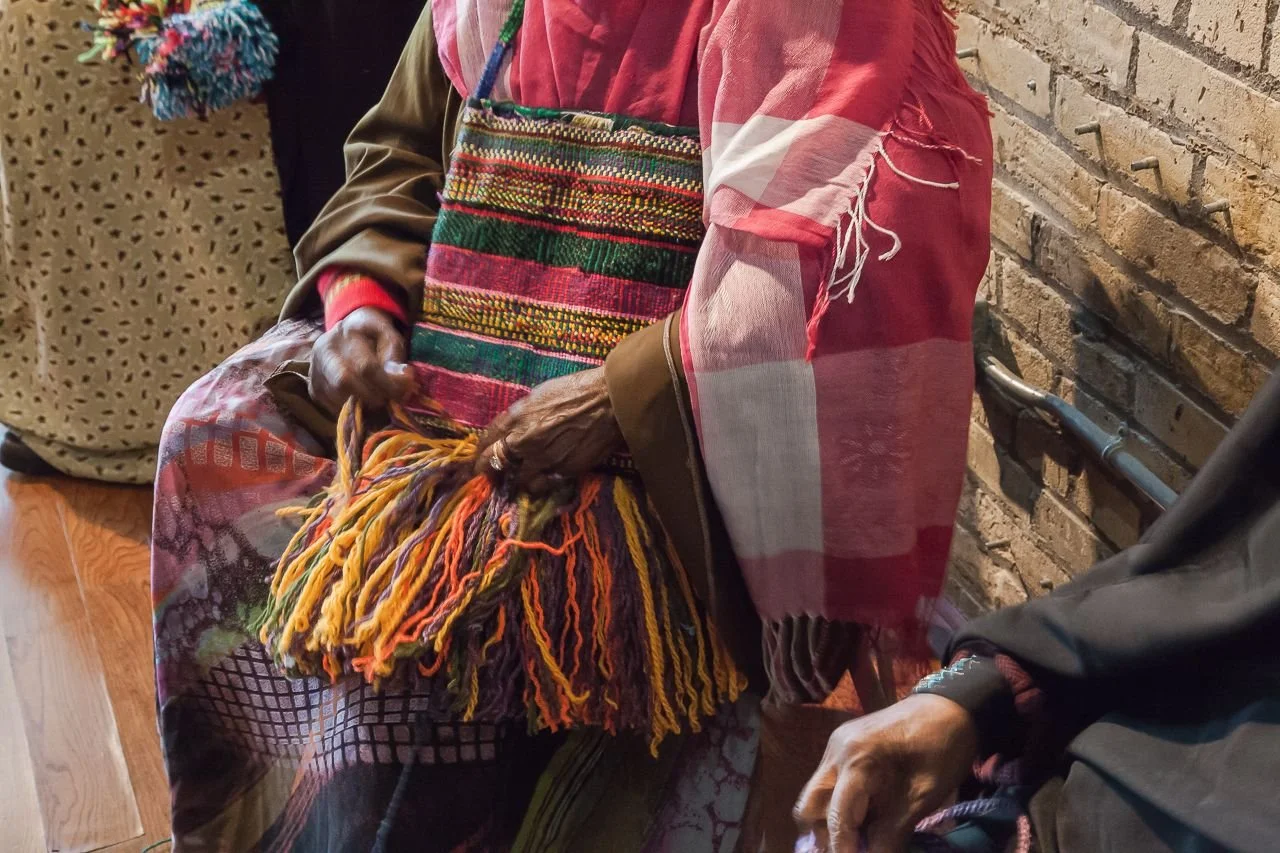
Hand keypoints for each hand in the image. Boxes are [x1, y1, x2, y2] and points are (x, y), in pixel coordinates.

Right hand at [309, 307, 414, 414]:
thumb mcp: (389, 336)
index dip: (388, 383)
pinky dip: (352, 410)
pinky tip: (363, 402)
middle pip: (345, 383)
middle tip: (389, 398)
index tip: (404, 390)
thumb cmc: (373, 336)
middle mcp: (323, 351)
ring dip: (364, 406)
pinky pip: (333, 408)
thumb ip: (395, 355)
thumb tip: (402, 378)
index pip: (365, 366)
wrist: (348, 333)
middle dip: (374, 397)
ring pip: (338, 399)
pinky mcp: (314, 390)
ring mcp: (315, 371)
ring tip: (378, 399)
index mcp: (345, 333)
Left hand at [473, 367, 624, 493]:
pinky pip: (543, 485)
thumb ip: (522, 414)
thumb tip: (513, 428)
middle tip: (488, 476)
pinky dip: (540, 485)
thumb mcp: (541, 394)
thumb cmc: (578, 390)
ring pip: (519, 480)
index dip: (480, 451)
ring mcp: (543, 458)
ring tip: (521, 479)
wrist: (610, 401)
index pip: (487, 440)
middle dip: (488, 471)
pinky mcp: (563, 471)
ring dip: (518, 479)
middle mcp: (523, 440)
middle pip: (494, 463)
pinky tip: (543, 480)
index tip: (479, 457)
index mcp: (516, 416)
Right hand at [794, 694, 978, 852]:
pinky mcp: (842, 744)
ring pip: (815, 794)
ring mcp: (835, 745)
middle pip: (808, 805)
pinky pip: (829, 781)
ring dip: (830, 820)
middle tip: (852, 850)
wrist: (950, 705)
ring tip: (859, 837)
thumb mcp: (922, 797)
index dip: (842, 848)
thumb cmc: (942, 750)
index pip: (836, 816)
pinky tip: (864, 815)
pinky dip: (839, 804)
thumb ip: (893, 832)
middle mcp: (836, 751)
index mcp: (857, 760)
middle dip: (824, 834)